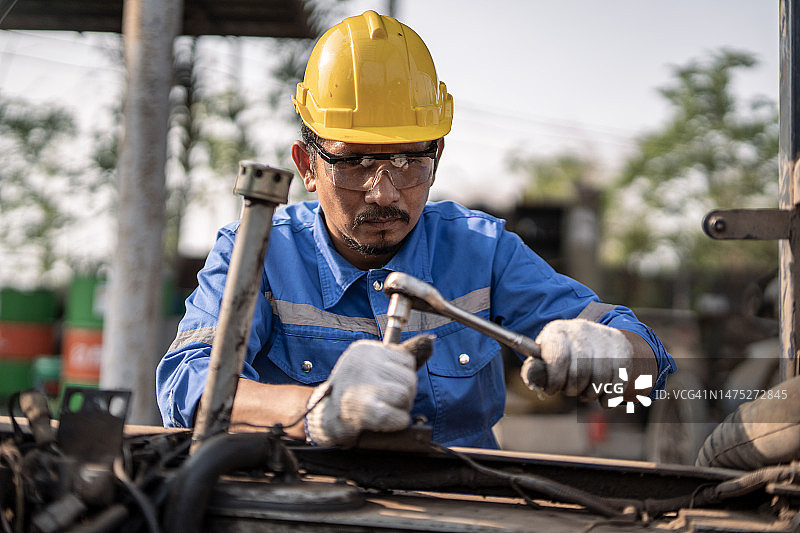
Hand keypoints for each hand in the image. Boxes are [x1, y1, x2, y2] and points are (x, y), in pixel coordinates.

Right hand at [304, 338, 420, 446]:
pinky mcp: (366, 409)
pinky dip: (396, 423)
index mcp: (366, 350)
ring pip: (406, 396)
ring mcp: (363, 385)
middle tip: (382, 401)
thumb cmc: (352, 393)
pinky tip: (383, 422)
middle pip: (410, 379)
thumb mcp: (374, 367)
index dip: (400, 378)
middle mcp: (363, 362)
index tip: (382, 385)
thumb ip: (402, 357)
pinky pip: (400, 417)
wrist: (322, 418)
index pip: (406, 359)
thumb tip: (429, 342)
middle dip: (403, 395)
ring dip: (399, 410)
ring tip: (380, 410)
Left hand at [520, 319, 632, 402]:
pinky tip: (601, 395)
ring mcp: (604, 339)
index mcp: (558, 331)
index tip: (552, 390)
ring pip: (599, 379)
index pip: (559, 359)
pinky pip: (617, 383)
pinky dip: (608, 397)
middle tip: (569, 390)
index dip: (555, 381)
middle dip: (572, 389)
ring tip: (584, 392)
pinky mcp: (622, 350)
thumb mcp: (544, 357)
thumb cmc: (562, 354)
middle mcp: (582, 330)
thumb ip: (535, 369)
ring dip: (590, 394)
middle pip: (579, 372)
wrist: (593, 337)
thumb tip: (533, 377)